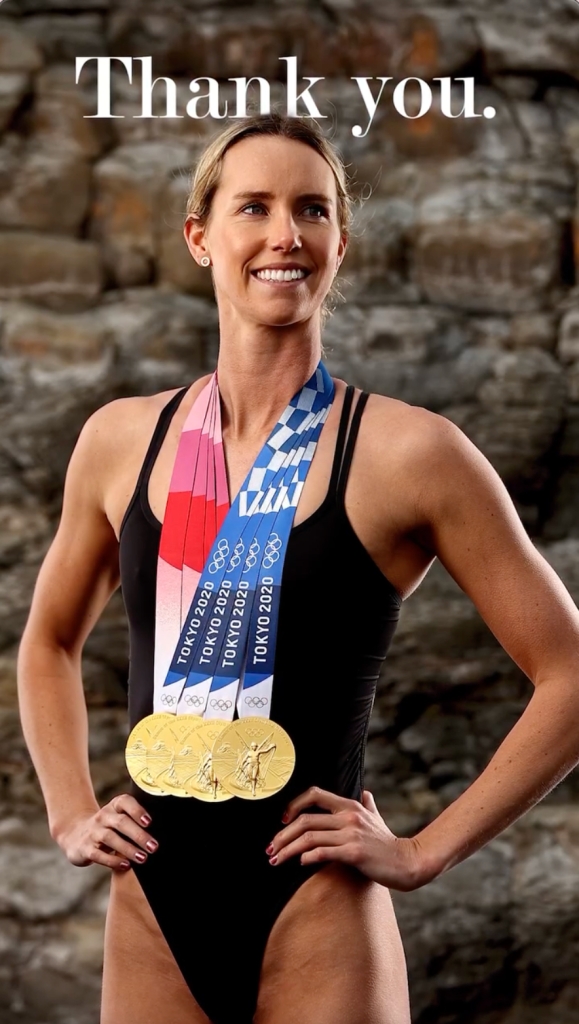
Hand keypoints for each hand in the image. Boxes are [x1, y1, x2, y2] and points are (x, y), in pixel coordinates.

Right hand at [55, 794, 158, 870]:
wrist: (75, 835)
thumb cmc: (108, 827)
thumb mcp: (118, 819)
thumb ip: (135, 821)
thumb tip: (164, 831)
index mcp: (114, 806)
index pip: (125, 802)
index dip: (138, 811)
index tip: (150, 822)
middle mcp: (103, 816)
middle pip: (121, 822)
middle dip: (139, 835)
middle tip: (154, 847)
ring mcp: (93, 832)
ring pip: (111, 838)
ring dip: (128, 849)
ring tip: (143, 858)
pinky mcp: (85, 848)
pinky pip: (98, 854)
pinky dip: (113, 860)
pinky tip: (126, 865)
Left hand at [266, 786, 427, 891]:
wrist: (407, 862)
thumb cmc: (388, 843)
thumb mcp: (377, 818)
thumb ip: (368, 805)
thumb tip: (365, 792)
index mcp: (349, 805)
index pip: (314, 794)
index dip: (293, 805)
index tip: (282, 820)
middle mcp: (348, 816)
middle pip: (304, 819)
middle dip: (282, 835)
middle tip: (270, 848)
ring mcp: (351, 833)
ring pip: (309, 837)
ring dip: (288, 849)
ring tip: (276, 859)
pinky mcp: (354, 852)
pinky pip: (322, 852)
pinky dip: (307, 857)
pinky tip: (300, 863)